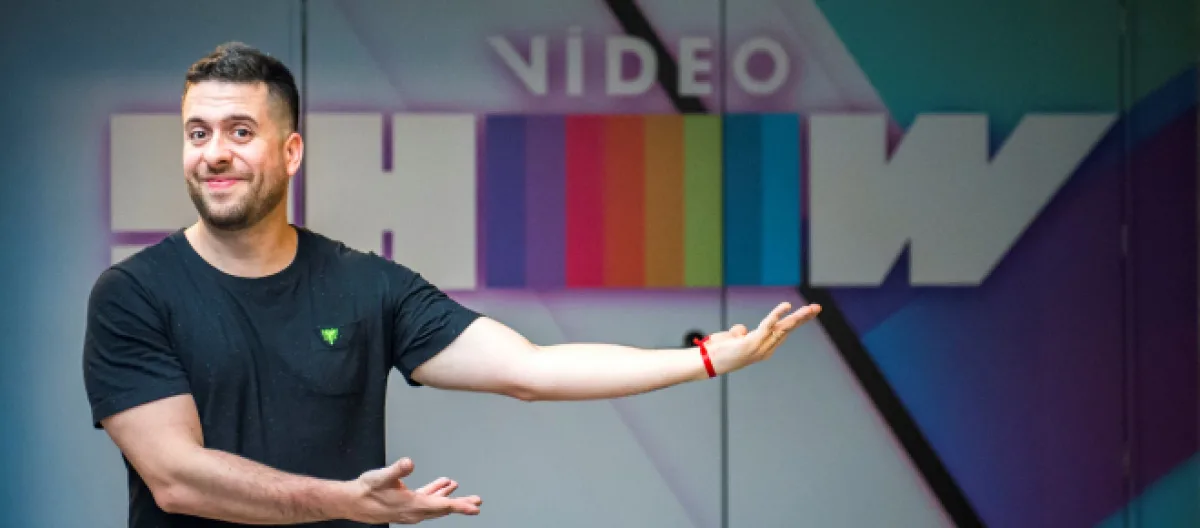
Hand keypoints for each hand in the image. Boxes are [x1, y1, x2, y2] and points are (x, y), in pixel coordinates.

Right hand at [341, 458, 481, 523]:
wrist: (352, 502)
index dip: (460, 506)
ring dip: (448, 498)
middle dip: (461, 504)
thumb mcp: (381, 476)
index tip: (474, 507)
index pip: (442, 507)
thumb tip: (409, 462)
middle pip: (443, 509)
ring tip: (460, 491)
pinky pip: (426, 501)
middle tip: (477, 502)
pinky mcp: (406, 506)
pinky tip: (441, 485)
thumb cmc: (365, 490)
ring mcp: (410, 511)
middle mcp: (413, 512)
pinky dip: (435, 493)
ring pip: (435, 506)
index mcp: (412, 505)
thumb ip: (397, 469)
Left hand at [701, 301, 820, 374]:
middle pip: (788, 329)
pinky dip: (777, 314)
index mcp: (764, 348)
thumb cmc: (718, 351)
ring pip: (783, 327)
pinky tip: (786, 306)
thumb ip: (739, 332)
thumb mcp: (732, 339)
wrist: (707, 362)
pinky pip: (767, 325)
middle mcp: (765, 349)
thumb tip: (742, 329)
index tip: (808, 311)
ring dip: (798, 317)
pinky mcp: (752, 343)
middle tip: (817, 308)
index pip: (783, 331)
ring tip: (811, 309)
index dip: (795, 320)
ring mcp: (760, 347)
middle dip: (803, 318)